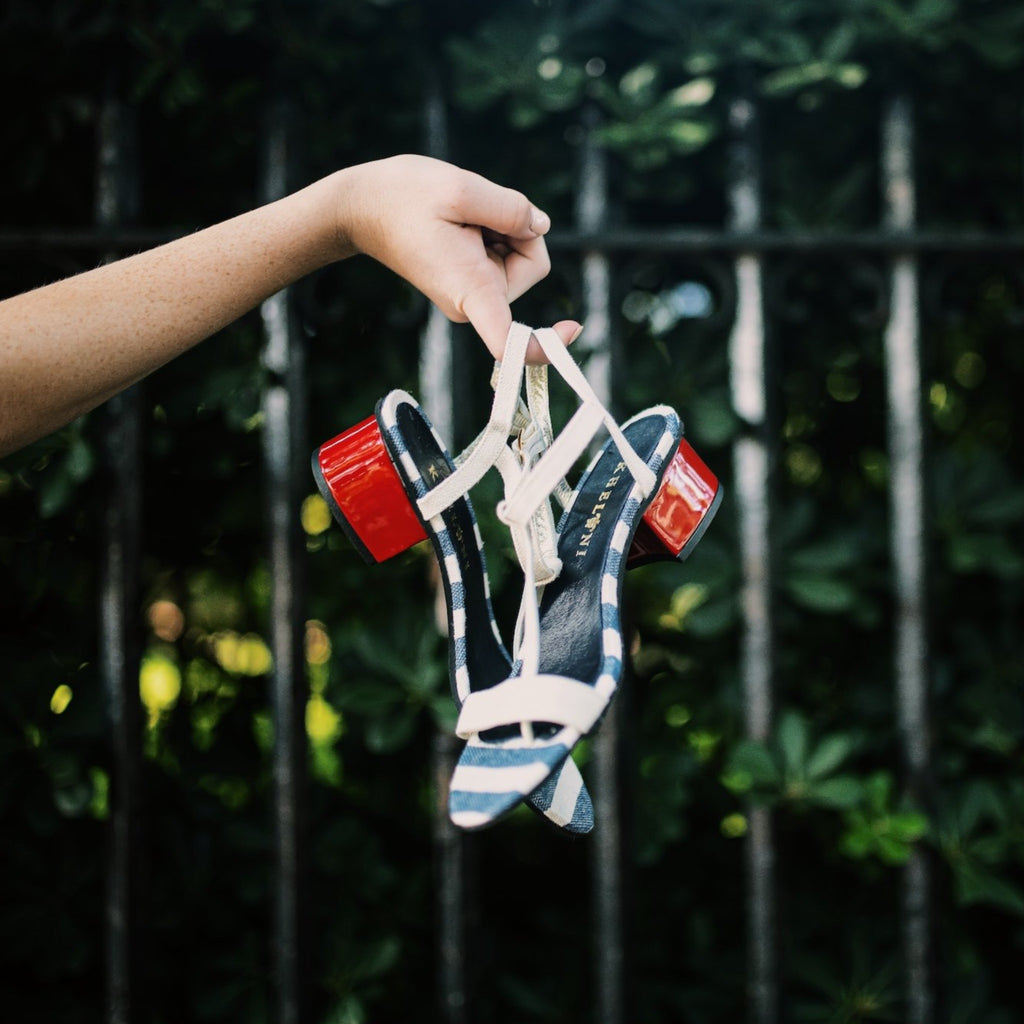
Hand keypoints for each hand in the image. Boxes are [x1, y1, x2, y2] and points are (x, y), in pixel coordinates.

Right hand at [335, 155, 580, 359]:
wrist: (363, 206)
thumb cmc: (402, 197)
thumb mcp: (460, 189)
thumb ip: (511, 207)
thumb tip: (541, 226)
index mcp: (471, 291)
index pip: (509, 342)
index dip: (543, 345)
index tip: (572, 331)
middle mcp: (476, 301)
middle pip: (533, 263)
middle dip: (518, 229)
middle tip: (474, 212)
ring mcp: (475, 292)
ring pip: (522, 254)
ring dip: (503, 225)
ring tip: (462, 216)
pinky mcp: (474, 280)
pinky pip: (507, 251)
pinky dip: (495, 229)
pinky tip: (463, 220)